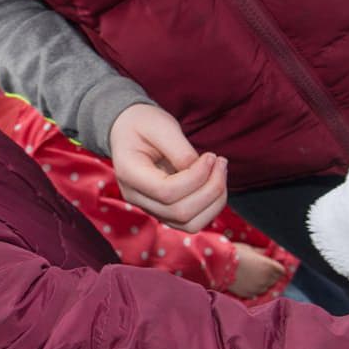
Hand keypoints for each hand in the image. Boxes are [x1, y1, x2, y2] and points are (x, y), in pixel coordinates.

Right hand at [109, 104, 227, 231]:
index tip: (210, 156)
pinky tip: (215, 183)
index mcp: (129, 174)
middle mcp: (136, 198)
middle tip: (220, 162)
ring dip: (214, 201)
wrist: (128, 131)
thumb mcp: (160, 126)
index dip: (195, 177)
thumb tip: (203, 171)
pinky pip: (192, 222)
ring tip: (221, 172)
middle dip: (210, 189)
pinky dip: (211, 207)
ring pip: (189, 224)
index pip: (166, 191)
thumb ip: (180, 150)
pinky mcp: (164, 211)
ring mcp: (150, 208)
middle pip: (180, 212)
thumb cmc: (142, 124)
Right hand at [228, 243, 285, 298]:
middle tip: (263, 270)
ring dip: (264, 282)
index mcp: (269, 266)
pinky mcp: (248, 294)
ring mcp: (257, 288)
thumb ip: (261, 253)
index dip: (277, 267)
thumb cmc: (234, 253)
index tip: (273, 265)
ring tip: (254, 276)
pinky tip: (248, 282)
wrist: (219, 265)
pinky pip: (256, 292)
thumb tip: (267, 253)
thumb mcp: (250, 249)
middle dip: (272, 274)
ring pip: (267, 287)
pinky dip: (255, 288)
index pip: (282, 270)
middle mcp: (266, 279)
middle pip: (276, 279)